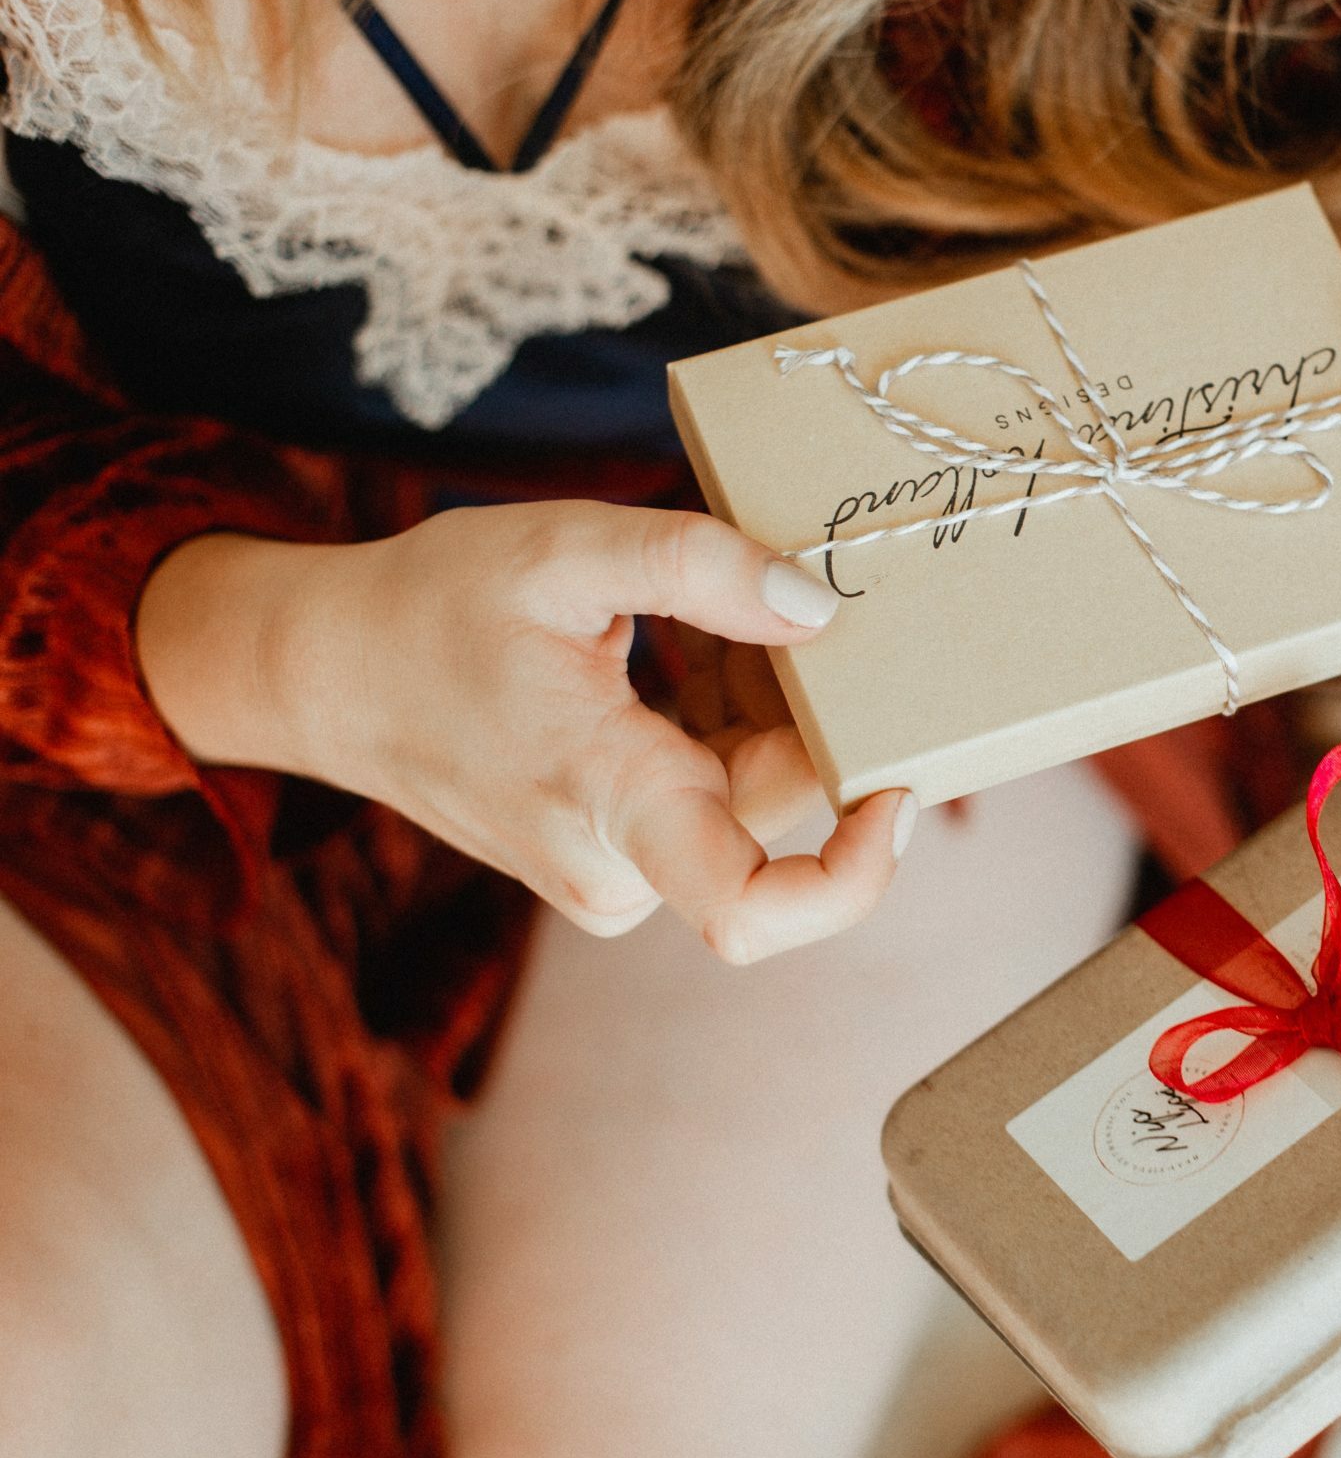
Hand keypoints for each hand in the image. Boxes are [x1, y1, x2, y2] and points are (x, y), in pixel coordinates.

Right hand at [139, 501, 913, 962]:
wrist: (324, 675)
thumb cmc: (430, 609)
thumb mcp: (562, 550)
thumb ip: (696, 567)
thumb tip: (821, 606)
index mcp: (609, 802)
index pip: (751, 908)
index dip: (853, 874)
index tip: (900, 789)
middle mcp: (618, 868)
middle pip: (776, 800)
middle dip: (806, 704)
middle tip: (779, 595)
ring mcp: (613, 873)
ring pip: (749, 788)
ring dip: (761, 701)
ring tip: (711, 609)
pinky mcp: (613, 858)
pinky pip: (712, 789)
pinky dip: (725, 716)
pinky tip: (689, 643)